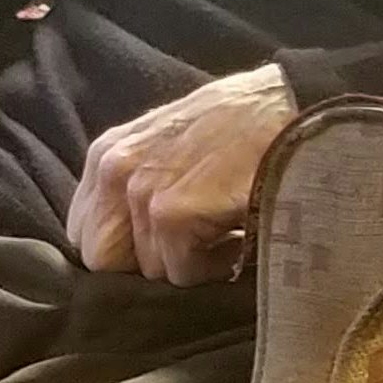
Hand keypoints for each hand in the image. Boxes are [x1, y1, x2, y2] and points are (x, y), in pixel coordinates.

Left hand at [67, 65, 297, 284]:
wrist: (297, 108)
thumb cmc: (245, 128)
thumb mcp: (172, 144)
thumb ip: (139, 183)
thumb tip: (131, 241)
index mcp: (107, 155)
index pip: (85, 234)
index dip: (126, 247)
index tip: (165, 242)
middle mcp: (113, 170)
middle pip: (101, 259)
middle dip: (146, 263)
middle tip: (191, 244)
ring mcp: (140, 193)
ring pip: (149, 271)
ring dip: (188, 262)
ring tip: (223, 229)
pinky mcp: (172, 215)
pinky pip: (182, 274)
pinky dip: (215, 266)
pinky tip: (238, 231)